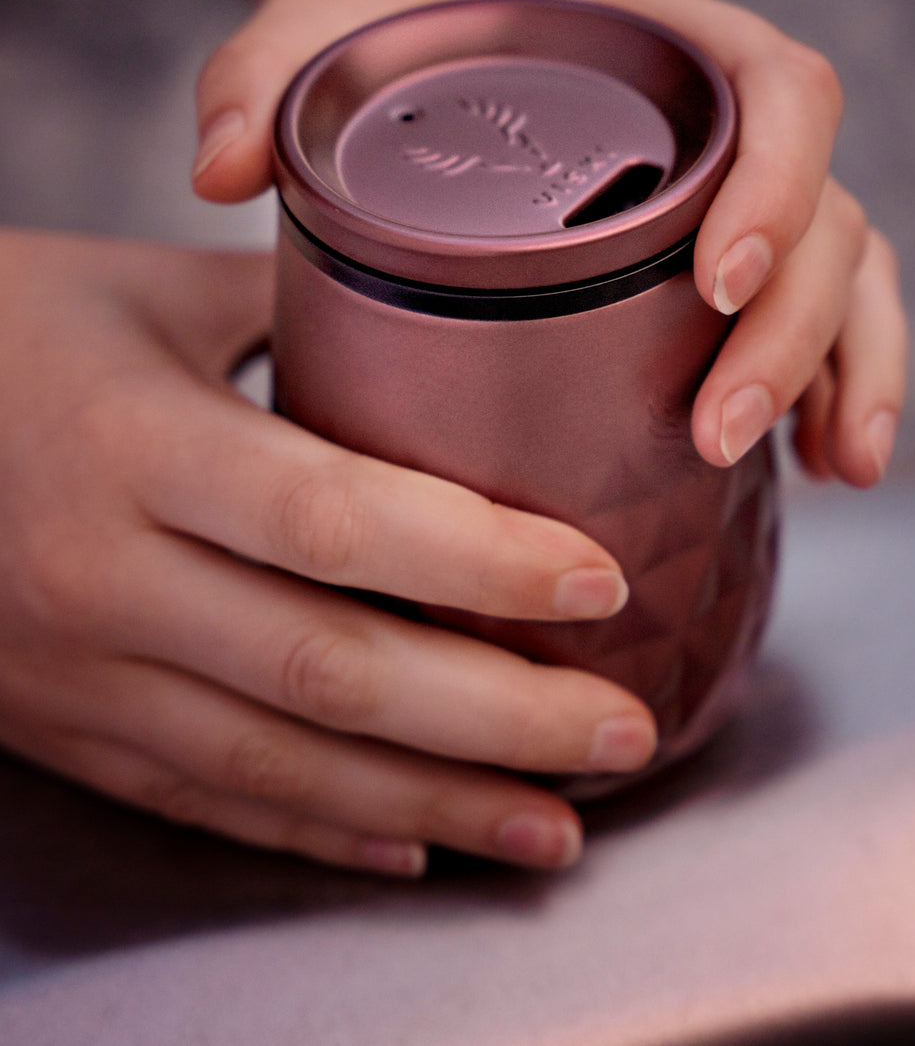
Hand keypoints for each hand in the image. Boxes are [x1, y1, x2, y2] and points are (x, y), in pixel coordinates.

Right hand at [0, 228, 655, 873]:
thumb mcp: (136, 295)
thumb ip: (294, 307)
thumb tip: (433, 308)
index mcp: (134, 444)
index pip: (335, 518)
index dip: (479, 560)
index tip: (601, 581)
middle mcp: (107, 578)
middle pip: (331, 670)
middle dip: (498, 717)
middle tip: (624, 729)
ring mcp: (80, 675)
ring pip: (283, 764)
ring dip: (437, 804)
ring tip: (559, 827)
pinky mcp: (66, 729)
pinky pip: (208, 798)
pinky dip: (323, 828)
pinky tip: (417, 843)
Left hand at [190, 0, 906, 482]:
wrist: (420, 7)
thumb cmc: (395, 14)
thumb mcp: (324, 30)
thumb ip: (262, 82)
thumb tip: (216, 170)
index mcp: (670, 39)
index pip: (782, 93)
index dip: (778, 188)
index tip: (719, 283)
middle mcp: (730, 112)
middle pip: (830, 210)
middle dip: (794, 332)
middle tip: (717, 434)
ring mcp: (743, 186)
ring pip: (851, 268)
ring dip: (851, 373)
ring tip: (834, 474)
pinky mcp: (732, 251)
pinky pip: (824, 310)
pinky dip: (836, 386)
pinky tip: (816, 469)